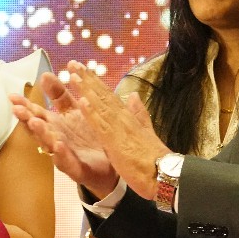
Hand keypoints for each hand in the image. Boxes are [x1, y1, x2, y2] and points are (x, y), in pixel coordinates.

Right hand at [12, 72, 116, 195]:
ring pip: (49, 144)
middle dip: (26, 119)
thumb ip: (58, 95)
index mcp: (55, 125)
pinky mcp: (77, 170)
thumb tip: (44, 74)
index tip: (12, 96)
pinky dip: (61, 155)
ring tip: (34, 122)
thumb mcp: (74, 110)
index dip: (24, 105)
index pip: (36, 113)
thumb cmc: (89, 135)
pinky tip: (58, 145)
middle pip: (38, 129)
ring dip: (41, 134)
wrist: (112, 162)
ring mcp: (64, 155)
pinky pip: (67, 162)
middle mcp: (55, 139)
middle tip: (17, 109)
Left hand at [66, 64, 168, 200]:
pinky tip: (82, 101)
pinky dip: (91, 113)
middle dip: (87, 79)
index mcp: (128, 117)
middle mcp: (123, 118)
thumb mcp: (145, 131)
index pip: (109, 95)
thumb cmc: (154, 158)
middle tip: (73, 63)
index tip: (83, 69)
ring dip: (86, 90)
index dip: (95, 81)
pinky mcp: (115, 142)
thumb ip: (139, 113)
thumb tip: (134, 94)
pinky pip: (101, 125)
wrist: (165, 174)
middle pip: (102, 95)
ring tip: (73, 75)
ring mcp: (119, 128)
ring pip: (100, 105)